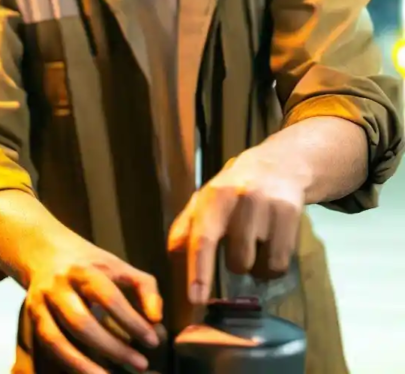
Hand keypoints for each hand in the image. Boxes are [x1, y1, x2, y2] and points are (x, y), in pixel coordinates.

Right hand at [26, 236, 162, 373]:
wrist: (46, 252)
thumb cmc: (91, 265)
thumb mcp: (119, 266)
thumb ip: (145, 287)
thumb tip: (156, 319)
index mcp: (82, 269)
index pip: (107, 296)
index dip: (131, 321)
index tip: (153, 341)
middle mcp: (57, 286)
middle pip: (81, 322)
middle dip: (112, 348)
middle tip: (141, 364)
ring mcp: (40, 303)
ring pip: (57, 340)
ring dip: (84, 366)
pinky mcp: (31, 319)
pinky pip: (47, 348)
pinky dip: (67, 365)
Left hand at [167, 148, 304, 304]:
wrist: (276, 164)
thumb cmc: (231, 190)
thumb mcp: (203, 202)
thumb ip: (185, 230)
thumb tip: (174, 263)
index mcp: (212, 197)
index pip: (203, 239)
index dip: (199, 271)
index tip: (195, 300)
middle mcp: (239, 199)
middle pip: (237, 260)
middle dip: (235, 265)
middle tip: (238, 245)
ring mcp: (267, 206)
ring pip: (260, 265)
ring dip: (255, 266)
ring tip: (255, 244)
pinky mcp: (291, 213)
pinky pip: (281, 264)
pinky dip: (273, 267)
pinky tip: (270, 246)